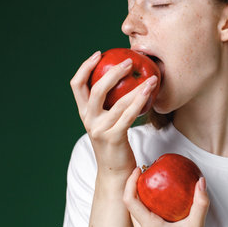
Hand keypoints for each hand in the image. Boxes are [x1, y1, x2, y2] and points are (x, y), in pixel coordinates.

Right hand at [70, 51, 157, 176]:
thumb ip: (109, 104)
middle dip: (112, 71)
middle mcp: (88, 120)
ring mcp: (100, 129)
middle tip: (129, 62)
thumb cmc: (115, 143)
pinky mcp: (113, 138)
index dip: (85, 67)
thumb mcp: (107, 122)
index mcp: (84, 113)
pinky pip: (128, 115)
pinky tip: (149, 92)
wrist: (114, 172)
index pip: (76, 85)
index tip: (99, 53)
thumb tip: (125, 79)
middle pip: (95, 89)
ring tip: (151, 78)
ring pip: (117, 102)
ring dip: (136, 87)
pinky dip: (139, 101)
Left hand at [123, 167, 209, 226]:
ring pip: (137, 206)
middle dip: (134, 183)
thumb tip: (200, 182)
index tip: (139, 170)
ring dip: (140, 190)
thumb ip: (200, 205)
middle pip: (131, 201)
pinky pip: (146, 209)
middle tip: (144, 170)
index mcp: (149, 225)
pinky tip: (162, 192)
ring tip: (151, 178)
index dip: (130, 183)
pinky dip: (150, 198)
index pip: (130, 201)